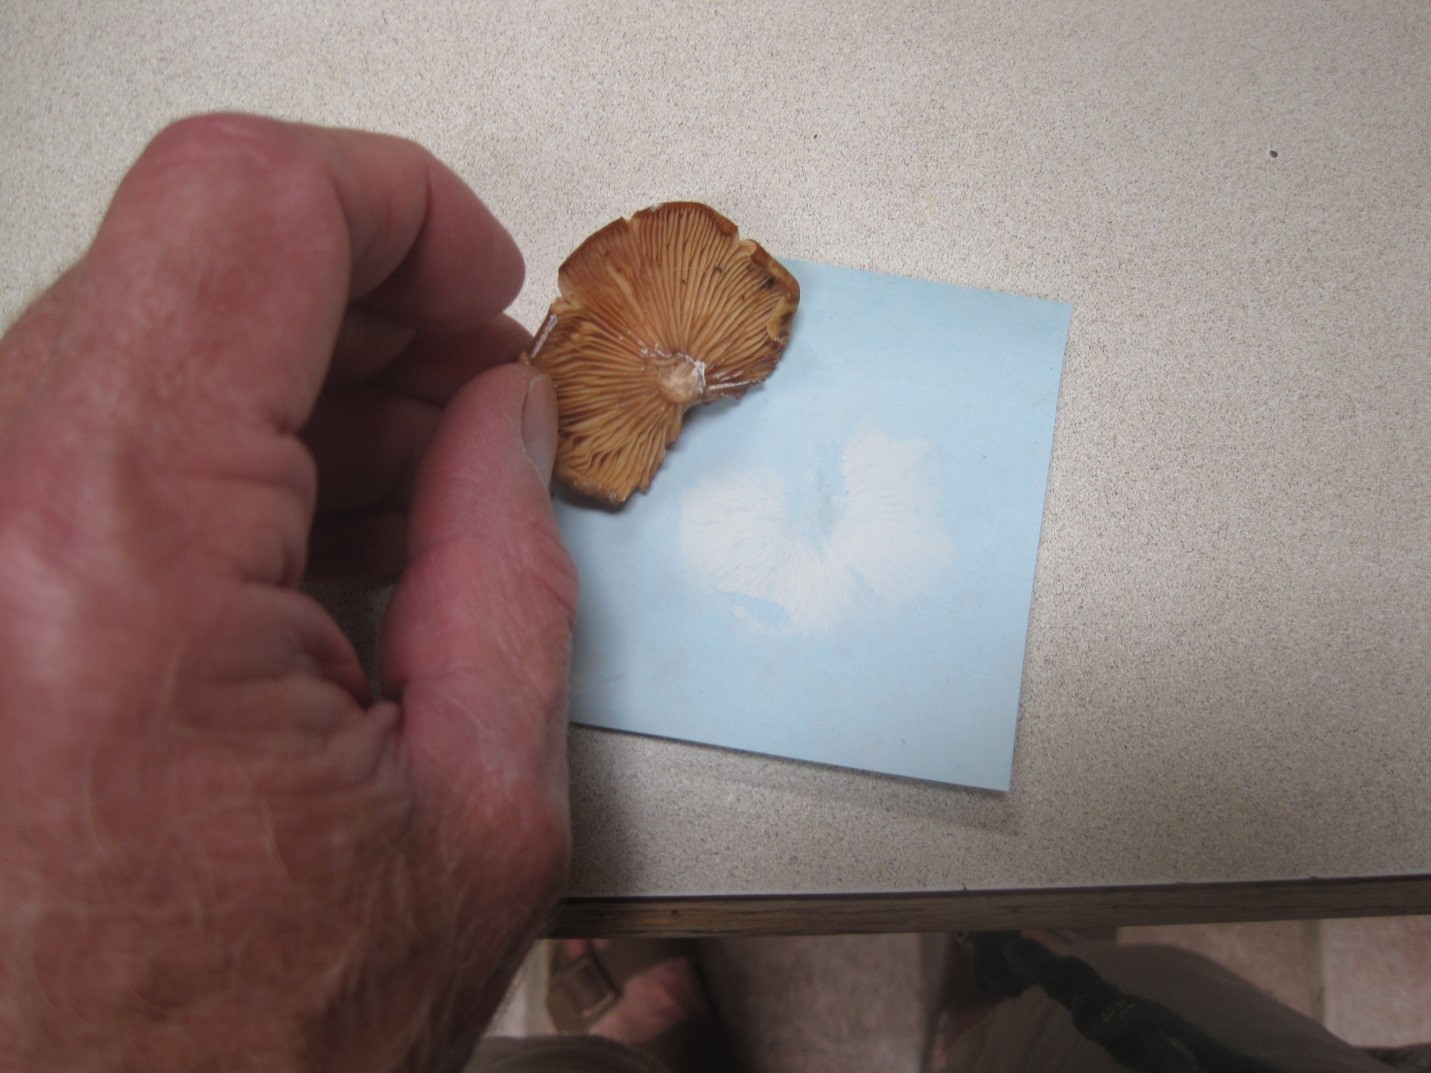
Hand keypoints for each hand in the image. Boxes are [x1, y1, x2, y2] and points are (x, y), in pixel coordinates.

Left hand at [0, 115, 576, 1071]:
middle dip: (369, 306)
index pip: (249, 203)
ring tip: (405, 494)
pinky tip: (311, 545)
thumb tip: (507, 420)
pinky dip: (222, 450)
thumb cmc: (228, 1051)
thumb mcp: (470, 812)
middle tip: (470, 398)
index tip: (475, 288)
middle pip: (188, 253)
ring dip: (299, 384)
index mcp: (110, 551)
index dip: (402, 211)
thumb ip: (512, 564)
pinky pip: (90, 428)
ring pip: (138, 328)